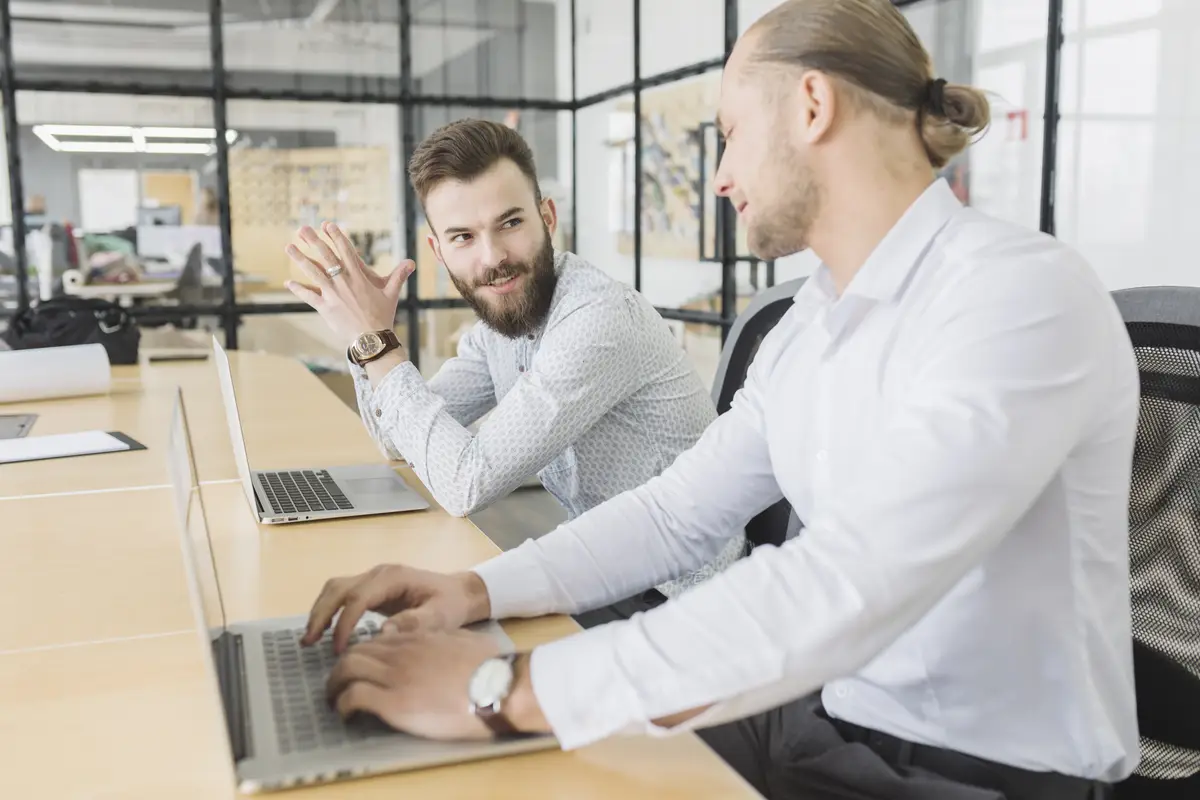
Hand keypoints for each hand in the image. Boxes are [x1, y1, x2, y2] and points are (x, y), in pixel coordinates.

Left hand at [284, 222, 413, 342]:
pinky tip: (289, 282)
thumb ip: (399, 275)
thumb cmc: (382, 316)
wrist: (371, 338)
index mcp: (358, 277)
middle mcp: (344, 282)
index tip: (328, 225)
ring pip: (313, 272)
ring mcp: (333, 294)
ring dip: (300, 259)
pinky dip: (299, 289)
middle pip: (326, 257)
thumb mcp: (391, 294)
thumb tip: (411, 262)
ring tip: (289, 247)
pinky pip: (309, 296)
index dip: (336, 236)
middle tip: (302, 229)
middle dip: (313, 241)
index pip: (346, 251)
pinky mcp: (325, 307)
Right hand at [303, 564, 491, 653]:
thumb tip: (383, 632)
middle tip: (309, 642)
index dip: (345, 623)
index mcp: (393, 578)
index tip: (338, 650)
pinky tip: (324, 632)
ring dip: (320, 611)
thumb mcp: (441, 616)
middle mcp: (379, 574)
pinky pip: (343, 595)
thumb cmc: (451, 604)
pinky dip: (329, 610)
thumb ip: (416, 622)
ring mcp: (374, 579)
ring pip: (336, 588)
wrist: (460, 592)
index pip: (358, 597)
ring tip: (309, 639)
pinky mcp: (372, 588)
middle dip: (321, 614)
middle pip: (339, 588)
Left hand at [326, 628, 501, 740]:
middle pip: (355, 652)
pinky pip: (353, 697)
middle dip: (342, 669)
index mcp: (419, 638)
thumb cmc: (491, 668)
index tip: (363, 669)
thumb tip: (443, 648)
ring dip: (335, 685)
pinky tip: (346, 714)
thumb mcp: (465, 642)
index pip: (376, 641)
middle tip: (340, 684)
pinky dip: (343, 705)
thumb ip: (445, 642)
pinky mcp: (393, 702)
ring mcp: (395, 676)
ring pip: (346, 670)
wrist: (498, 685)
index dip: (364, 655)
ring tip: (334, 700)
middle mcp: (401, 653)